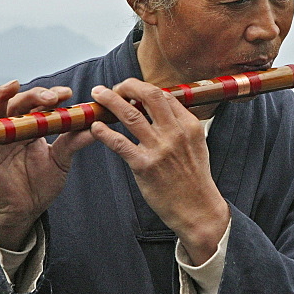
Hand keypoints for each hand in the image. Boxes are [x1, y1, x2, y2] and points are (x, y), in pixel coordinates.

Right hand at [0, 80, 97, 249]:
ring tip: (13, 87)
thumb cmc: (41, 185)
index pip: (38, 104)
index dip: (51, 95)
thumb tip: (96, 124)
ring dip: (4, 98)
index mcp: (30, 127)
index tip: (68, 94)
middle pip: (19, 103)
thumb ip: (74, 141)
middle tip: (53, 98)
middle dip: (35, 96)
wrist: (26, 212)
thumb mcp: (61, 160)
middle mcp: (12, 129)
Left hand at [90, 79, 229, 263]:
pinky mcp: (144, 166)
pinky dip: (105, 132)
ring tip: (97, 95)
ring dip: (110, 101)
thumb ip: (180, 126)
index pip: (164, 95)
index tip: (130, 91)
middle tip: (113, 88)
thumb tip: (162, 110)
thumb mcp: (197, 145)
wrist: (197, 208)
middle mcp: (175, 133)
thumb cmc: (194, 178)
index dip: (143, 89)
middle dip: (127, 86)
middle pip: (149, 96)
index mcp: (189, 125)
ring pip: (130, 115)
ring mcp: (160, 149)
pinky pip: (120, 143)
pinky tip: (95, 127)